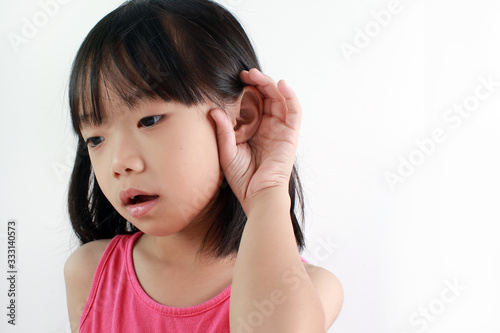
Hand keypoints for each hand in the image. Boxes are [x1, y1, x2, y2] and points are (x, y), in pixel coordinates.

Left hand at [210, 68, 301, 212]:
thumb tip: (214, 111)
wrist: (258, 196)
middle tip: (243, 74)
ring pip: (279, 100)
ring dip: (270, 84)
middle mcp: (268, 127)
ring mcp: (280, 130)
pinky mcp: (290, 135)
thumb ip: (223, 131)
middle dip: (256, 83)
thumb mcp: (227, 152)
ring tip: (256, 75)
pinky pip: (294, 112)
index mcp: (253, 130)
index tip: (234, 80)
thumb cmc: (242, 179)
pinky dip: (290, 96)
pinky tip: (281, 84)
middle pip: (266, 97)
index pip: (252, 103)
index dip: (246, 90)